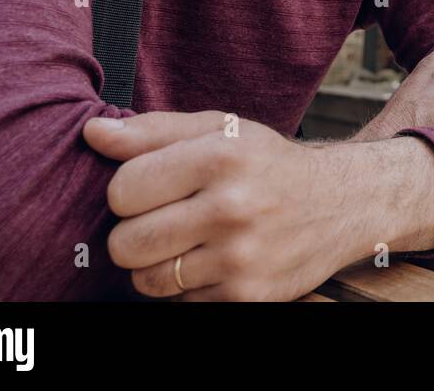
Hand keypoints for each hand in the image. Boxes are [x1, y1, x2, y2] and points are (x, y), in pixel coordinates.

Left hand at [83, 111, 361, 300]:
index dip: (129, 191)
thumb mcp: (220, 130)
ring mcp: (240, 257)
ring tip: (189, 241)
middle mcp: (232, 207)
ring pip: (146, 280)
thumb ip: (154, 130)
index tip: (153, 187)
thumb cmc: (267, 163)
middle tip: (167, 219)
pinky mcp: (247, 296)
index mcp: (220, 156)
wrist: (341, 203)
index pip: (122, 190)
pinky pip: (179, 303)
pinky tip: (215, 261)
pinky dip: (188, 286)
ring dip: (159, 264)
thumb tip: (93, 134)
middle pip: (126, 243)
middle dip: (136, 233)